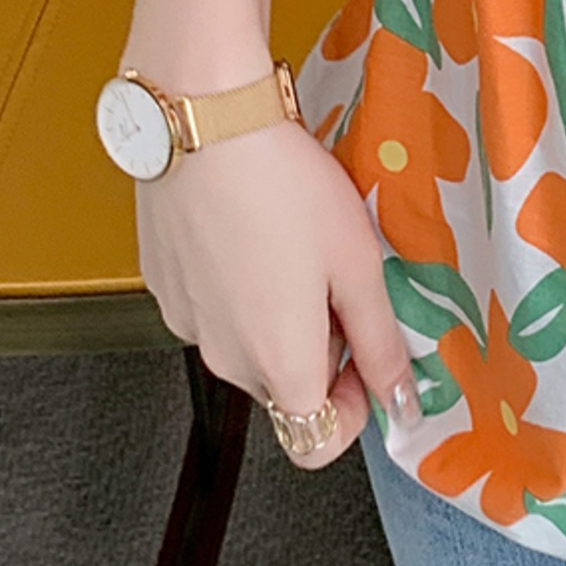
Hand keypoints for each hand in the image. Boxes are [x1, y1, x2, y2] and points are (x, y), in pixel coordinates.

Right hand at [136, 115, 423, 468]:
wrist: (205, 122)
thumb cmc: (288, 189)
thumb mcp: (359, 268)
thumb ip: (382, 345)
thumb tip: (403, 402)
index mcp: (279, 364)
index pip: (314, 443)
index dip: (351, 413)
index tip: (369, 363)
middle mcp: (223, 356)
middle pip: (284, 388)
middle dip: (322, 352)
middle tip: (342, 285)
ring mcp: (185, 321)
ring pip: (247, 346)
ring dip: (281, 318)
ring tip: (302, 248)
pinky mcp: (163, 284)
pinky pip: (214, 309)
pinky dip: (242, 289)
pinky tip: (260, 233)